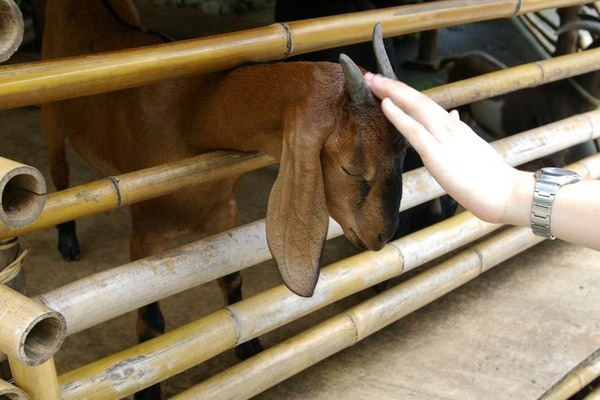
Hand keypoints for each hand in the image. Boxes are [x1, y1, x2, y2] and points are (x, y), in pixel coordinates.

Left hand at [364, 73, 532, 225]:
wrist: (506, 193)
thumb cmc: (489, 177)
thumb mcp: (473, 149)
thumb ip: (460, 131)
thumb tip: (454, 115)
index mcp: (455, 128)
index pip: (426, 105)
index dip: (406, 93)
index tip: (387, 86)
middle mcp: (448, 127)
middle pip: (418, 100)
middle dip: (394, 87)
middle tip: (372, 76)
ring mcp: (443, 139)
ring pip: (416, 108)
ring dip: (392, 93)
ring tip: (373, 82)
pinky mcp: (437, 155)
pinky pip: (414, 131)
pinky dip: (399, 116)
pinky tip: (385, 104)